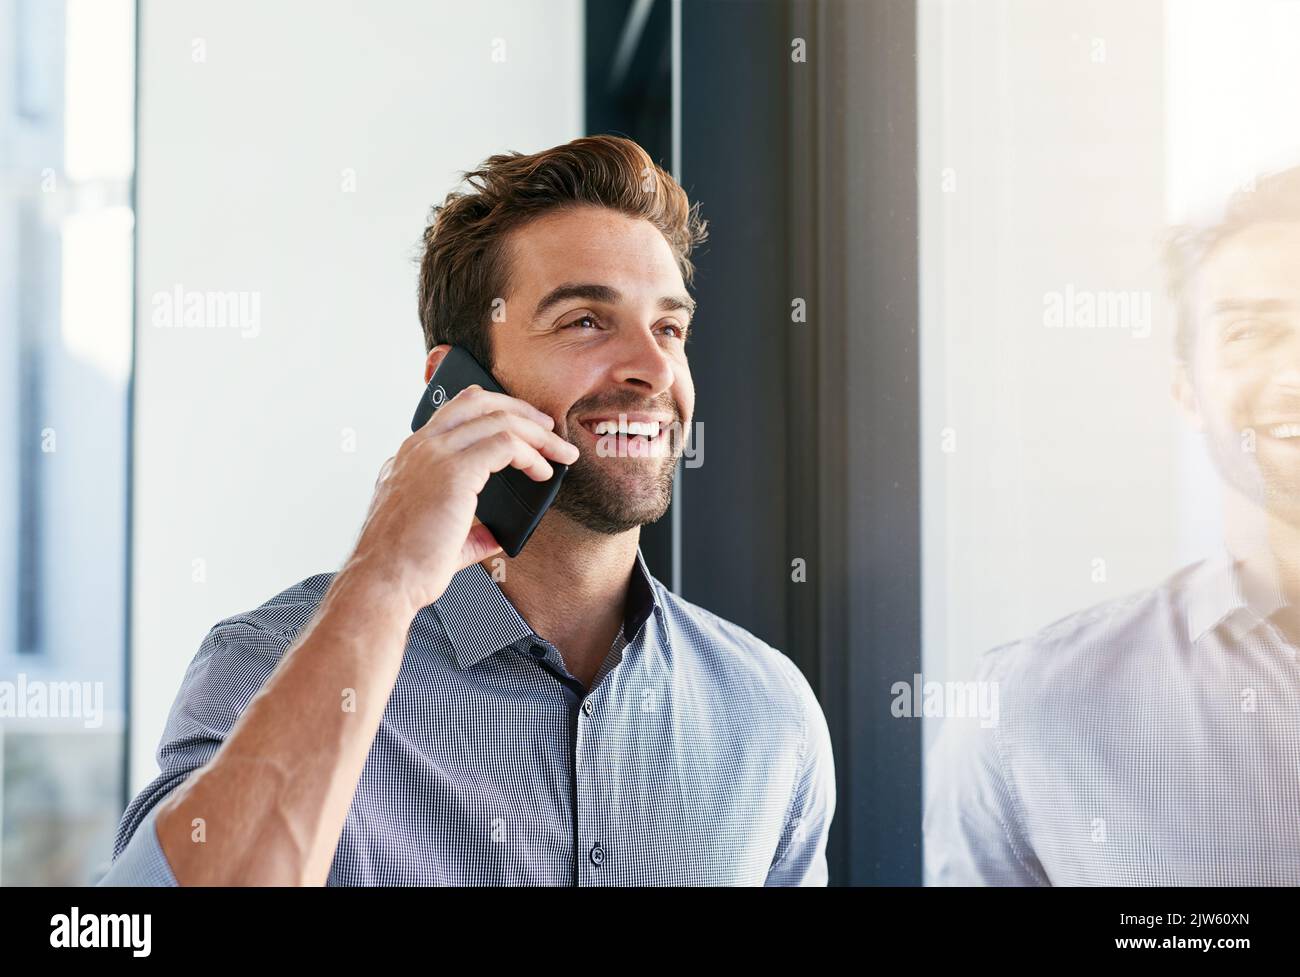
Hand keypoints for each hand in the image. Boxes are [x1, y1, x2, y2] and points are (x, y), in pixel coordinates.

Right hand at [344, 385, 578, 613]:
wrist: (384, 582)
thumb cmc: (405, 566)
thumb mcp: (438, 537)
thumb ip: (469, 531)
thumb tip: (494, 536)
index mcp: (410, 458)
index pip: (455, 411)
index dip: (496, 411)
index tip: (525, 428)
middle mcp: (419, 448)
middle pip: (479, 401)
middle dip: (521, 410)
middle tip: (549, 429)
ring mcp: (434, 455)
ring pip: (498, 419)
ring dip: (537, 434)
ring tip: (559, 453)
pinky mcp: (453, 472)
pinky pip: (505, 444)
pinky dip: (531, 455)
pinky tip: (542, 473)